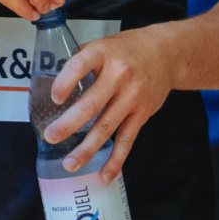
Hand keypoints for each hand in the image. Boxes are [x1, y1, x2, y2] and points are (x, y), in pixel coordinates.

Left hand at [46, 26, 181, 181]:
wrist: (167, 54)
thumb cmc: (128, 49)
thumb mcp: (103, 44)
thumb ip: (80, 60)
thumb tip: (52, 82)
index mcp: (103, 53)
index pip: (80, 66)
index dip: (65, 82)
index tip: (53, 98)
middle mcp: (119, 75)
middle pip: (91, 104)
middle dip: (68, 124)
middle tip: (51, 136)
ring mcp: (132, 97)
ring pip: (106, 127)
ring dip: (86, 148)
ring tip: (69, 163)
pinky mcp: (142, 114)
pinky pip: (127, 140)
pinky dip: (116, 160)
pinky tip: (104, 175)